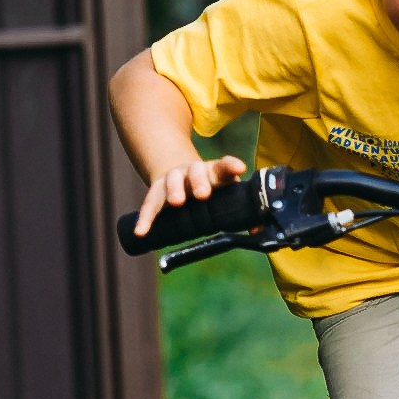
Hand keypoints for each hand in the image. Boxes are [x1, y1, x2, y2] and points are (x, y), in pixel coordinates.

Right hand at [131, 153, 249, 236]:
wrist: (176, 171)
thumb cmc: (207, 186)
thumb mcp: (223, 193)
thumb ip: (240, 211)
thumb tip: (257, 231)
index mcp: (212, 172)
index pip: (223, 167)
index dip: (231, 166)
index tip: (239, 169)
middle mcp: (192, 172)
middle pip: (195, 171)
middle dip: (199, 181)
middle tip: (203, 194)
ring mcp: (173, 179)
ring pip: (172, 181)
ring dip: (175, 191)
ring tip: (177, 203)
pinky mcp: (156, 191)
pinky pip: (149, 204)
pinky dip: (145, 218)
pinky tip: (141, 232)